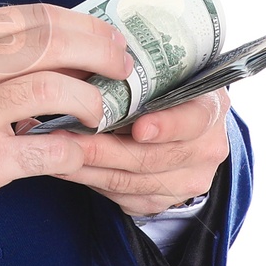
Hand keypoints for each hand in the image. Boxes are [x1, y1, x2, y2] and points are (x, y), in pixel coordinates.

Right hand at [0, 3, 131, 258]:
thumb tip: (66, 44)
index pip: (35, 16)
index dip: (83, 25)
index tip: (109, 39)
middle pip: (51, 43)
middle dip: (99, 53)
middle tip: (122, 70)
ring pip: (55, 89)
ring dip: (92, 101)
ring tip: (100, 113)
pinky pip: (49, 149)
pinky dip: (75, 148)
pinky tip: (79, 149)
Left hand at [49, 89, 231, 217]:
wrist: (185, 126)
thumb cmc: (166, 89)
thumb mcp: (165, 72)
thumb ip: (139, 73)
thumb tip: (86, 63)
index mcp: (209, 109)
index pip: (192, 120)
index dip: (166, 126)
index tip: (138, 128)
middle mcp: (207, 149)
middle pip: (152, 157)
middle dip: (103, 149)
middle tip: (65, 137)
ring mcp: (189, 180)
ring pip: (134, 183)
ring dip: (90, 170)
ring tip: (56, 152)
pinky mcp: (167, 201)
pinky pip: (127, 199)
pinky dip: (95, 184)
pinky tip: (69, 168)